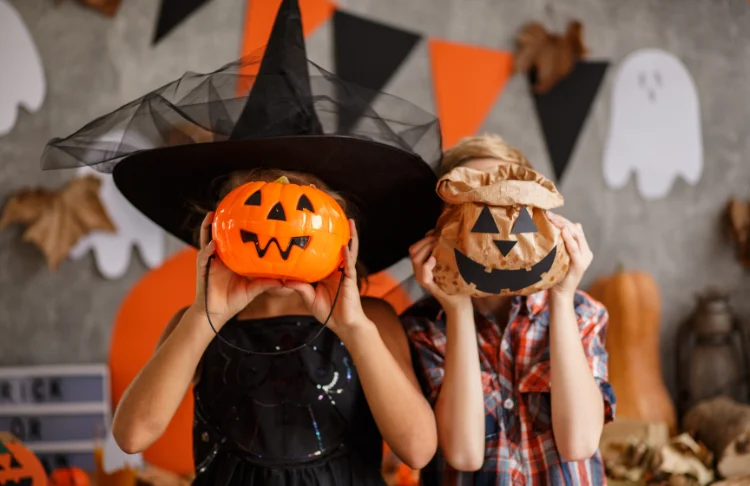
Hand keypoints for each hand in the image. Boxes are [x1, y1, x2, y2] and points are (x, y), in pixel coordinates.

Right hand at [192, 212, 281, 326]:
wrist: (217, 313)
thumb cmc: (234, 300)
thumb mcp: (253, 289)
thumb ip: (267, 283)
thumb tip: (286, 281)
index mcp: (231, 259)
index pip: (234, 239)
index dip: (237, 227)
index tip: (247, 214)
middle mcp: (220, 256)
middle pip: (219, 235)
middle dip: (221, 221)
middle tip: (228, 205)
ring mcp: (210, 261)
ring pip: (207, 240)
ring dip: (208, 228)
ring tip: (212, 215)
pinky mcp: (203, 269)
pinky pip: (204, 257)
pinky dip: (208, 250)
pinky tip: (213, 245)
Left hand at [285, 219, 368, 335]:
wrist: (342, 325)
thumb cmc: (328, 312)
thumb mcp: (309, 298)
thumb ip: (299, 287)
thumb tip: (283, 279)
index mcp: (328, 271)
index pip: (324, 252)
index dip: (321, 240)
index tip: (314, 226)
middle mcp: (338, 269)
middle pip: (338, 247)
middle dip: (338, 232)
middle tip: (336, 216)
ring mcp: (345, 274)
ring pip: (348, 252)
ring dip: (350, 237)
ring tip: (350, 223)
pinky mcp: (350, 281)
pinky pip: (349, 266)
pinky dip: (346, 256)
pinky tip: (344, 246)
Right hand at [409, 232, 471, 312]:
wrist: (459, 304)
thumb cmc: (456, 284)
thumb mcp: (450, 265)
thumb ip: (444, 253)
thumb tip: (443, 235)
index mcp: (422, 266)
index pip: (414, 248)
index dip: (424, 239)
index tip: (436, 233)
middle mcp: (419, 272)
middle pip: (413, 251)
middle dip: (425, 242)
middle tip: (439, 239)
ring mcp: (423, 280)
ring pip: (415, 259)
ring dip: (426, 249)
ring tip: (438, 246)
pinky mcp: (430, 287)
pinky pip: (423, 275)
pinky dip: (427, 265)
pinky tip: (434, 259)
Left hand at [546, 212, 592, 298]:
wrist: (560, 294)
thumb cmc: (556, 275)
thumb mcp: (558, 256)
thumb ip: (561, 244)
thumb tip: (562, 228)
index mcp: (582, 249)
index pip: (574, 229)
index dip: (562, 219)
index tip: (549, 213)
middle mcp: (585, 252)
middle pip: (575, 230)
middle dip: (562, 220)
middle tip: (548, 214)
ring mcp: (584, 259)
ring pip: (577, 237)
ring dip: (564, 226)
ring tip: (553, 219)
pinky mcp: (579, 266)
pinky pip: (574, 251)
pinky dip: (570, 241)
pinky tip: (564, 232)